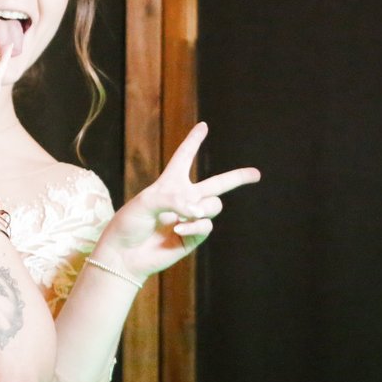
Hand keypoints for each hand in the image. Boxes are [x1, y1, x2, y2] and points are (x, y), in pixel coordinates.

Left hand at [98, 122, 259, 279]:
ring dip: (205, 207)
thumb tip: (198, 211)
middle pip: (216, 184)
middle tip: (256, 173)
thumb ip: (173, 200)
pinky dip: (194, 225)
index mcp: (169, 184)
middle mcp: (183, 200)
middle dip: (237, 178)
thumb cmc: (129, 224)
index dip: (193, 141)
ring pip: (214, 205)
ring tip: (188, 213)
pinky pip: (206, 225)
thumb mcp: (146, 202)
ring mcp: (190, 219)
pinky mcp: (192, 237)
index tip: (203, 126)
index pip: (184, 158)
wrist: (124, 254)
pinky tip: (177, 230)